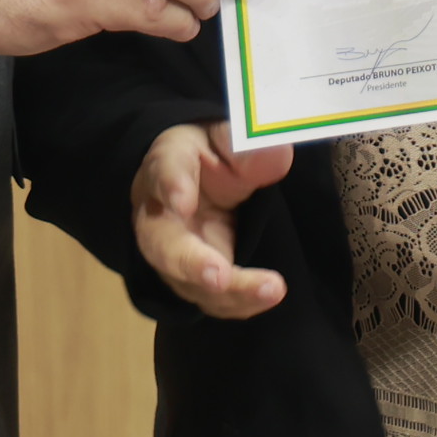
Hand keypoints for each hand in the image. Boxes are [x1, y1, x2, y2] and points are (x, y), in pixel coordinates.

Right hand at [131, 120, 296, 318]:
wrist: (201, 179)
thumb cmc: (213, 152)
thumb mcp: (230, 135)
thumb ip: (247, 145)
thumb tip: (275, 154)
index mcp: (167, 164)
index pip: (165, 168)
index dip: (171, 184)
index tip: (182, 198)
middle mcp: (160, 216)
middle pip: (165, 245)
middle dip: (191, 263)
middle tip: (218, 275)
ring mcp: (175, 255)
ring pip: (190, 283)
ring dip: (229, 292)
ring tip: (271, 288)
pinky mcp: (197, 280)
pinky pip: (214, 298)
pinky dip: (241, 302)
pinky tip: (268, 294)